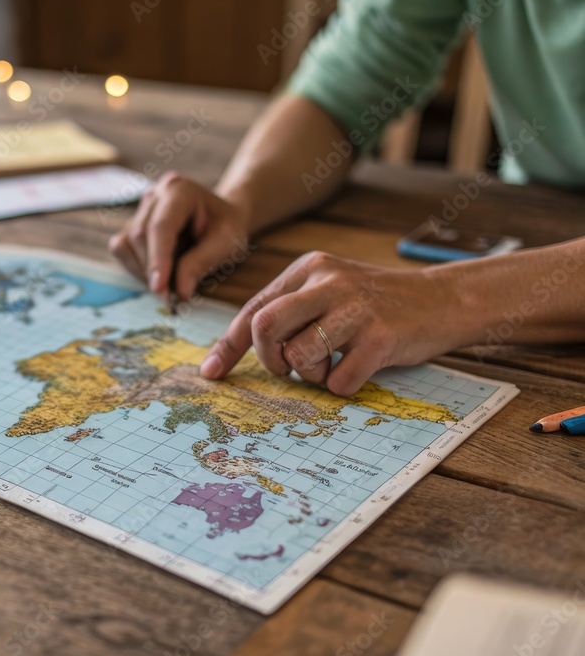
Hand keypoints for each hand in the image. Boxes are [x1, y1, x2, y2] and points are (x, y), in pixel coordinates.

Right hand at [109, 172, 252, 303]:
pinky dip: (137, 268)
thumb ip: (202, 263)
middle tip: (172, 299)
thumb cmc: (226, 228)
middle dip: (152, 271)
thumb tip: (180, 292)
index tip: (159, 289)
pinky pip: (123, 250)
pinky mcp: (131, 226)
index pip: (161, 226)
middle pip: (139, 236)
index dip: (157, 259)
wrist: (220, 219)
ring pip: (126, 244)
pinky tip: (160, 273)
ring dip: (143, 271)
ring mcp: (140, 210)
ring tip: (170, 284)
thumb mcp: (226, 244)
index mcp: (179, 190)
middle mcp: (154, 196)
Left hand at [199, 251, 462, 395]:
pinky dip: (341, 387)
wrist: (444, 300)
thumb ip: (288, 311)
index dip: (228, 345)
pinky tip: (358, 372)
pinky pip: (337, 380)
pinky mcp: (381, 336)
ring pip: (298, 355)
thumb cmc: (375, 305)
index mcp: (308, 268)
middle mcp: (328, 281)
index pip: (254, 308)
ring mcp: (355, 308)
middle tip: (285, 370)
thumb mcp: (328, 291)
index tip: (211, 373)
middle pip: (265, 326)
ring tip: (328, 367)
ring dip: (308, 376)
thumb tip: (231, 349)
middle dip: (267, 359)